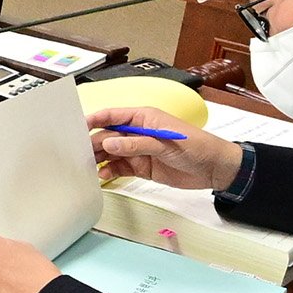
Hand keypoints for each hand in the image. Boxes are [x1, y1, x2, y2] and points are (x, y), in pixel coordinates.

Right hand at [90, 102, 240, 190]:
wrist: (215, 169)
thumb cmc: (197, 147)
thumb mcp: (166, 143)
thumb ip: (137, 144)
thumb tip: (109, 144)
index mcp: (143, 117)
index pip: (112, 115)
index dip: (93, 120)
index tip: (77, 128)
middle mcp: (137, 132)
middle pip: (107, 136)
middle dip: (93, 144)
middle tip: (80, 155)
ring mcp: (138, 150)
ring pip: (111, 153)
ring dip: (99, 160)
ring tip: (88, 169)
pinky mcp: (141, 167)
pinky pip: (119, 168)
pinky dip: (109, 172)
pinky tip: (103, 177)